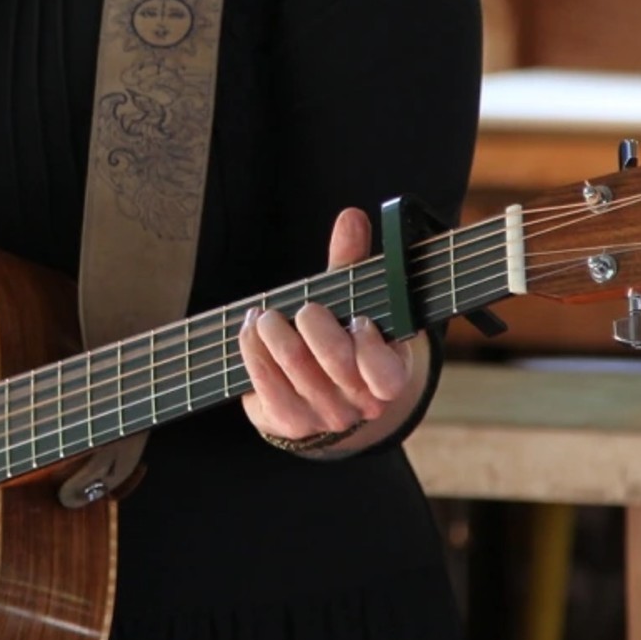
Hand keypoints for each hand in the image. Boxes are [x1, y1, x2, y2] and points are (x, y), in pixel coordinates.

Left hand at [239, 206, 412, 443]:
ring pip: (295, 364)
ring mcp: (324, 417)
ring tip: (265, 314)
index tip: (359, 320)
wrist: (315, 397)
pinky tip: (251, 329)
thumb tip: (351, 217)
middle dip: (314, 323)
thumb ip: (352, 263)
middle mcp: (360, 403)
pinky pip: (264, 382)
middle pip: (335, 361)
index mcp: (389, 375)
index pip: (387, 374)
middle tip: (306, 308)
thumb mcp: (354, 302)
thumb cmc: (340, 338)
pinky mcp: (289, 422)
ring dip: (274, 329)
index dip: (369, 346)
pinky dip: (252, 347)